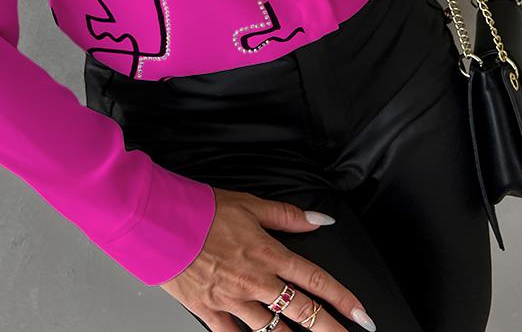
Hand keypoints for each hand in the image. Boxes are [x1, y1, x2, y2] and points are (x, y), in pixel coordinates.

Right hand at [160, 187, 375, 331]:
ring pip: (273, 330)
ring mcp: (232, 300)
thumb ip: (287, 215)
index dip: (343, 299)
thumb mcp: (249, 203)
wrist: (159, 223)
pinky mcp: (209, 311)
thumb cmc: (200, 211)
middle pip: (302, 312)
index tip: (362, 315)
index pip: (316, 280)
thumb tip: (319, 219)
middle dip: (330, 329)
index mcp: (268, 253)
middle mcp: (255, 281)